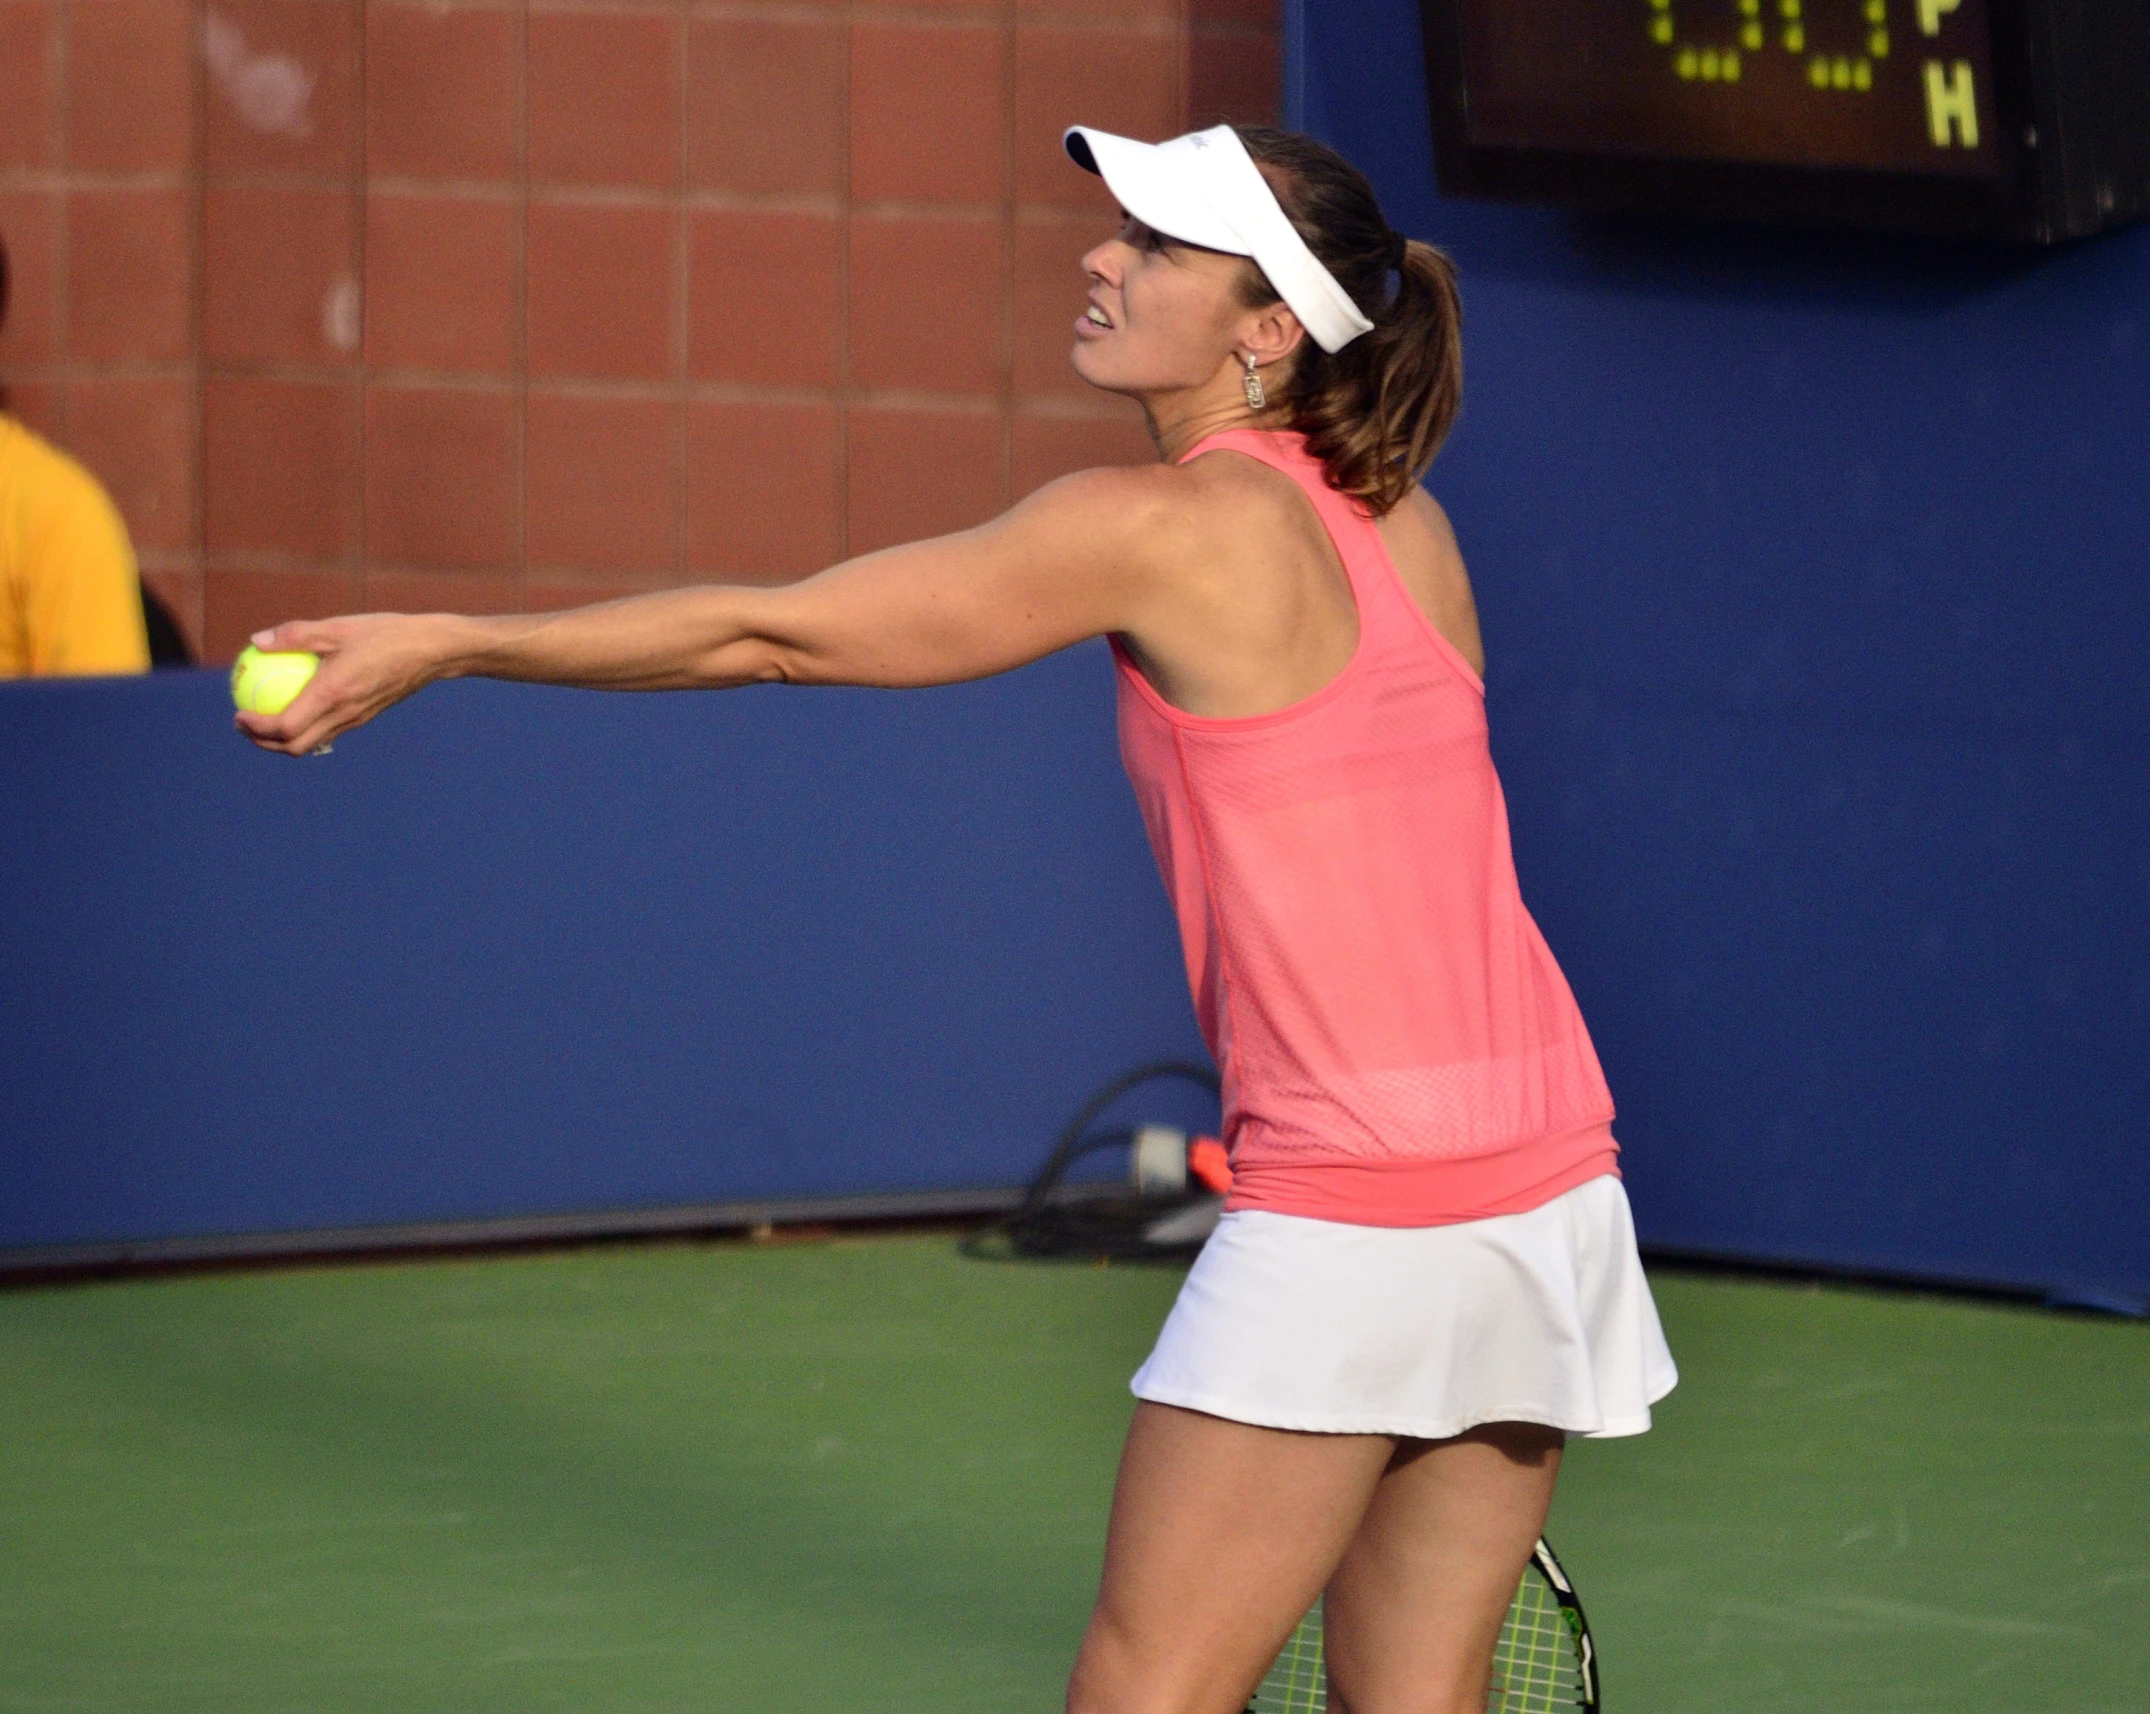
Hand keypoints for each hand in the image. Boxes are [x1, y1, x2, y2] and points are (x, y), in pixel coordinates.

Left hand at [234, 613, 456, 756]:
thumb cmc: (386, 634)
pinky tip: (298, 706)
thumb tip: (257, 641)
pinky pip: (328, 731)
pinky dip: (306, 728)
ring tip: (264, 720)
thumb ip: (295, 635)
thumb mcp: (338, 627)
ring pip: (312, 744)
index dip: (257, 727)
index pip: (285, 726)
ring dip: (283, 740)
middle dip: (263, 743)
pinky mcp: (364, 716)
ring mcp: (356, 719)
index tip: (238, 714)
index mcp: (333, 693)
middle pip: (295, 746)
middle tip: (243, 723)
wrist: (432, 652)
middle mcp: (344, 713)